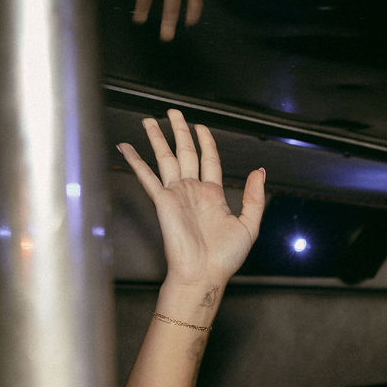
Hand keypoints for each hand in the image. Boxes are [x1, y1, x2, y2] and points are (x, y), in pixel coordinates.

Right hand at [120, 109, 266, 293]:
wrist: (203, 274)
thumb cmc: (225, 257)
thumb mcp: (249, 225)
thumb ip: (254, 197)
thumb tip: (260, 171)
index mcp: (214, 195)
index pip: (209, 160)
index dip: (206, 142)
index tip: (201, 126)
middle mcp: (194, 191)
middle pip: (186, 152)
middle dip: (180, 130)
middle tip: (173, 112)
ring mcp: (177, 194)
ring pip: (166, 158)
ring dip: (157, 138)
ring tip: (150, 120)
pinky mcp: (162, 202)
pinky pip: (147, 176)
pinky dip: (136, 161)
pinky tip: (126, 147)